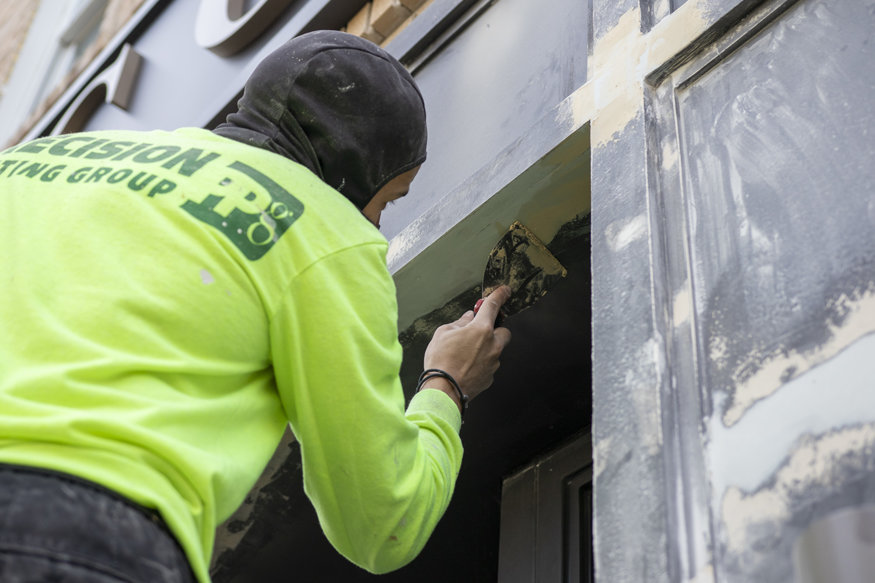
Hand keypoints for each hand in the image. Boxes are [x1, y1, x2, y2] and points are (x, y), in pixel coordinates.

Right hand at [422, 286, 512, 406]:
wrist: (443, 390)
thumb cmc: (441, 362)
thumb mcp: (443, 333)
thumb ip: (459, 323)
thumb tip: (467, 318)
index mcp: (481, 329)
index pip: (493, 306)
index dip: (500, 295)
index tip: (504, 291)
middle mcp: (492, 345)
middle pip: (504, 331)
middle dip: (495, 330)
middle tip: (480, 332)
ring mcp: (493, 362)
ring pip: (496, 350)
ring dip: (486, 349)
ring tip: (465, 355)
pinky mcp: (490, 377)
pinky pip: (489, 365)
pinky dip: (481, 364)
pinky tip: (466, 367)